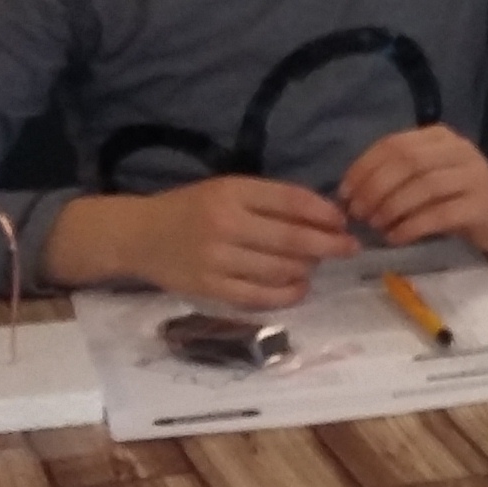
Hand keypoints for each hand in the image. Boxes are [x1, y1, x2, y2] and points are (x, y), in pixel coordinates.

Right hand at [49, 177, 356, 308]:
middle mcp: (225, 224)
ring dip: (307, 268)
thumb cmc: (191, 209)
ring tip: (314, 265)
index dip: (324, 213)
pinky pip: (259, 296)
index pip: (291, 200)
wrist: (139, 235)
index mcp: (231, 192)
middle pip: (292, 238)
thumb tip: (325, 215)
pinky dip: (287, 294)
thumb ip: (271, 200)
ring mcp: (217, 259)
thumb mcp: (228, 190)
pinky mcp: (210, 289)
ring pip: (281, 269)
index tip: (343, 221)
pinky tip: (299, 287)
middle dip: (329, 244)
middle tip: (348, 247)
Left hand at [337, 125, 487, 252]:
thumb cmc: (461, 195)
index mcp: (439, 137)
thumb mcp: (430, 175)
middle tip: (359, 214)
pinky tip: (397, 237)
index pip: (393, 144)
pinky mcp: (482, 205)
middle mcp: (458, 150)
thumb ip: (398, 175)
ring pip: (423, 187)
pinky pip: (440, 214)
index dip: (364, 168)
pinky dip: (412, 226)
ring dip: (392, 208)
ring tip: (377, 227)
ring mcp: (473, 176)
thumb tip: (351, 192)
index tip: (345, 194)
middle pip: (406, 163)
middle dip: (375, 189)